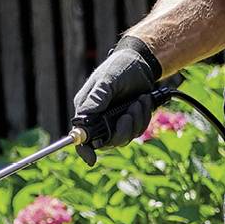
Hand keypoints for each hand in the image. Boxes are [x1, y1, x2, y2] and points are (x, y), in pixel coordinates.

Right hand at [70, 37, 159, 164]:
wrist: (141, 63)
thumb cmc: (119, 68)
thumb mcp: (107, 81)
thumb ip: (96, 100)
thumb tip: (82, 119)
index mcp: (87, 110)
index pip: (81, 136)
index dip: (84, 150)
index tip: (91, 160)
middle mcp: (99, 119)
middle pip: (107, 142)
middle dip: (122, 129)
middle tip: (130, 112)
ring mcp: (115, 121)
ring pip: (125, 137)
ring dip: (136, 120)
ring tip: (139, 101)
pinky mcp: (129, 120)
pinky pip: (137, 130)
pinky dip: (143, 117)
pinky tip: (143, 101)